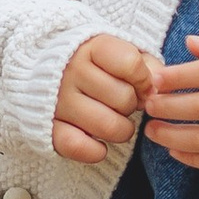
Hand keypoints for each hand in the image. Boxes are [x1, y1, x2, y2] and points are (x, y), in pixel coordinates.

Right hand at [53, 30, 159, 163]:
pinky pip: (80, 147)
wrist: (41, 70)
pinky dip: (96, 151)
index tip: (141, 84)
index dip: (145, 80)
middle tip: (123, 102)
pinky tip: (99, 144)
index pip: (131, 64)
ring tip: (115, 120)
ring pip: (109, 126)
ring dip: (122, 130)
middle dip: (132, 105)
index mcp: (90, 47)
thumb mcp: (119, 51)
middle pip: (124, 98)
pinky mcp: (49, 128)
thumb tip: (157, 89)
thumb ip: (146, 64)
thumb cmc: (94, 63)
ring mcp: (58, 101)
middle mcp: (71, 72)